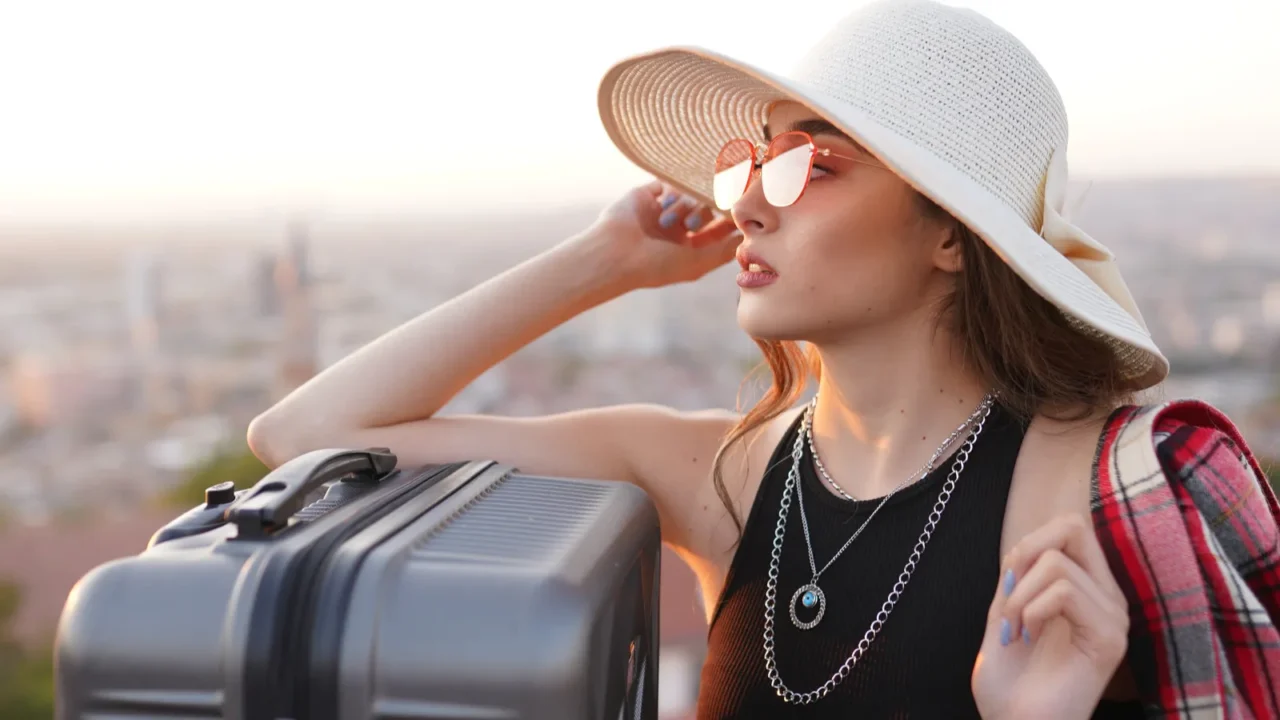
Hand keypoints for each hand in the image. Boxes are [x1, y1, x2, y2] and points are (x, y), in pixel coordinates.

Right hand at [577, 180, 740, 289]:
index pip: (719, 228)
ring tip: (668, 222)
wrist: (615, 254)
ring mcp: (662, 210)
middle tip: (706, 210)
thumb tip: (750, 233)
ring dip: (685, 206)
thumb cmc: (656, 265)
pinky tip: (662, 208)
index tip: (741, 209)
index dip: (730, 219)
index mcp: (690, 248)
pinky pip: (670, 182)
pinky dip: (671, 193)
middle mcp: (678, 228)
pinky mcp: (647, 194)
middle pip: (707, 206)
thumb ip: (725, 247)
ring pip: (690, 194)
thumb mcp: (698, 262)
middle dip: (707, 208)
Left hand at [971, 514, 1130, 719]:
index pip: (1071, 526)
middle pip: (1073, 526)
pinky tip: (1028, 638)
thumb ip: (1017, 576)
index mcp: (1088, 589)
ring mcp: (1114, 617)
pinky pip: (1065, 591)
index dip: (1029, 540)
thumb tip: (1026, 544)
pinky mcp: (1110, 638)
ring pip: (1058, 564)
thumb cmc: (1009, 682)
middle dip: (1025, 551)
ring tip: (1014, 631)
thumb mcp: (1004, 614)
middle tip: (1008, 593)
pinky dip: (1031, 609)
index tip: (1007, 583)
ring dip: (1018, 596)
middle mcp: (1108, 598)